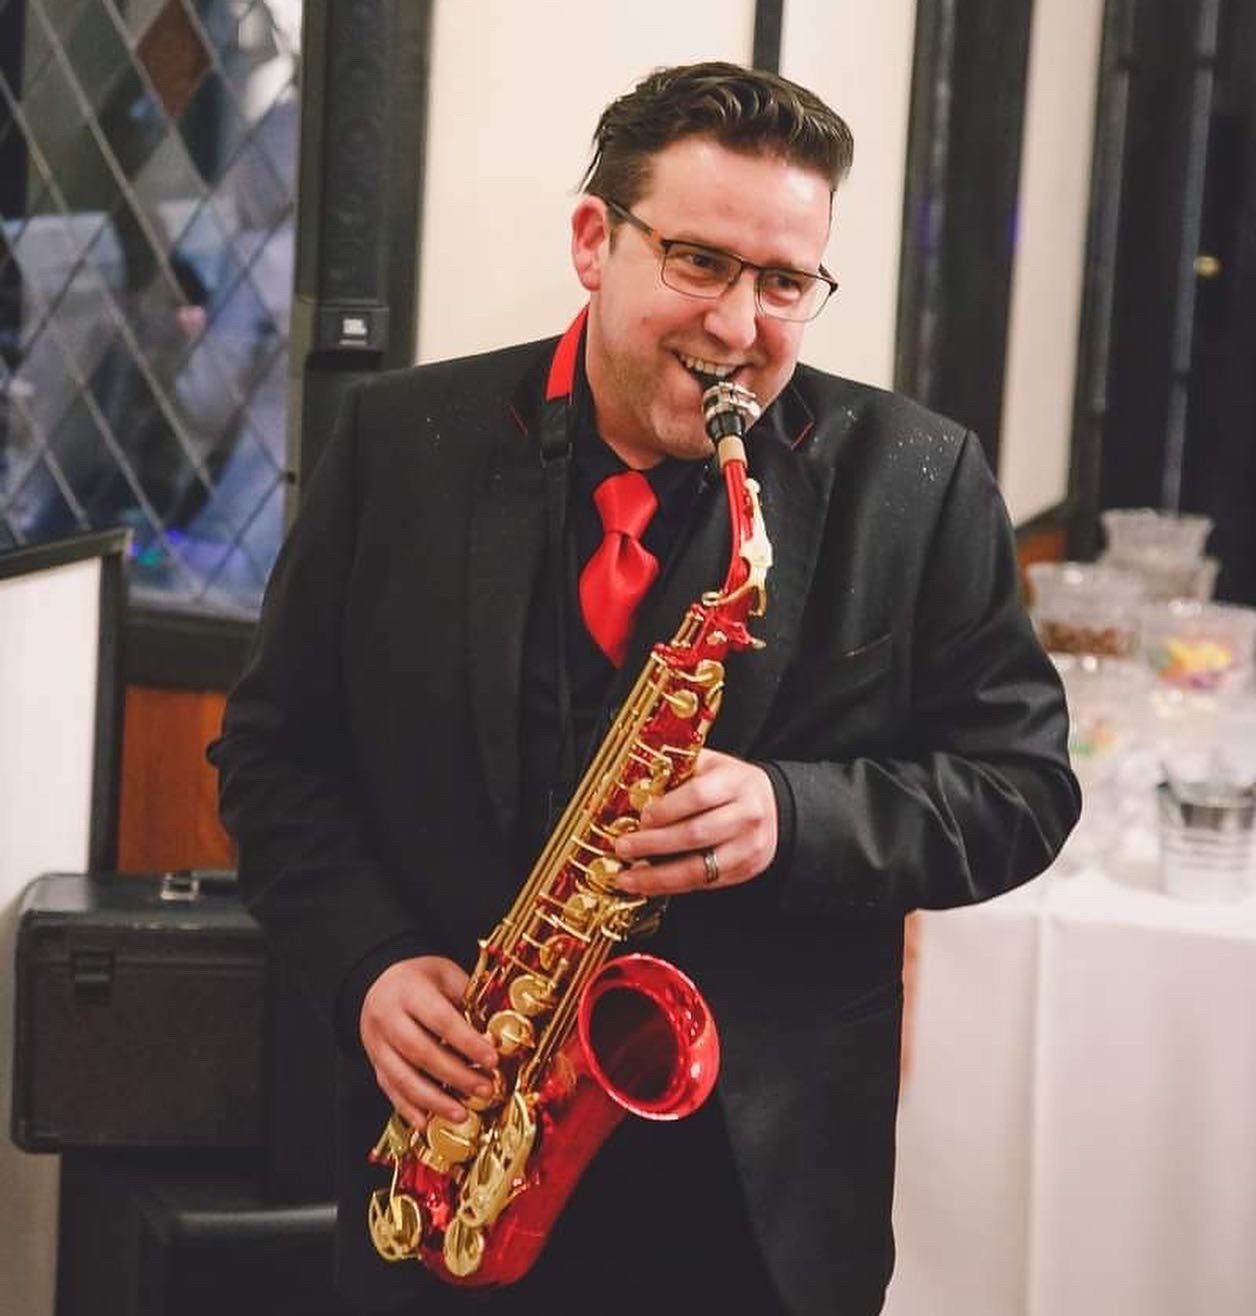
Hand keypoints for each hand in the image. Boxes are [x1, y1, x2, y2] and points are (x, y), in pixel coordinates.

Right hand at [359, 956, 498, 1131]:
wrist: (379, 979)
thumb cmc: (419, 978)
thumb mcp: (445, 975)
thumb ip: (467, 1000)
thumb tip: (496, 1033)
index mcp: (409, 991)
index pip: (440, 1019)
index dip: (467, 1042)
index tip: (492, 1059)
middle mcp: (387, 1017)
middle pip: (420, 1051)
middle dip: (455, 1075)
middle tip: (485, 1089)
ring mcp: (376, 1042)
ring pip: (402, 1077)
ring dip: (433, 1100)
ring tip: (461, 1115)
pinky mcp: (373, 1061)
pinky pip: (389, 1089)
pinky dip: (408, 1109)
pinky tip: (426, 1123)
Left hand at [611, 749, 777, 895]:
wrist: (776, 807)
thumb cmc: (733, 784)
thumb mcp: (712, 765)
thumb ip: (680, 770)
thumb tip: (636, 783)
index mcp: (736, 782)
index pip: (699, 796)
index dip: (667, 809)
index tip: (642, 817)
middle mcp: (746, 815)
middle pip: (695, 834)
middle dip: (653, 844)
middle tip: (623, 847)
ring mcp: (747, 847)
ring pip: (699, 868)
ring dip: (658, 876)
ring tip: (629, 877)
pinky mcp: (744, 870)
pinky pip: (704, 883)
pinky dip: (673, 886)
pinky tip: (650, 884)